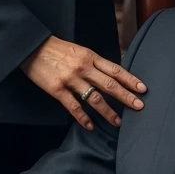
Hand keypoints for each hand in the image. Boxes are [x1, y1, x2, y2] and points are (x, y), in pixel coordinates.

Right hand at [21, 36, 146, 129]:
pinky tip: (91, 126)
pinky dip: (83, 118)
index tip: (142, 88)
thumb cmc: (57, 49)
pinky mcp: (57, 90)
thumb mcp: (79, 51)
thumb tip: (111, 75)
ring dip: (108, 111)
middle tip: (139, 106)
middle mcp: (83, 68)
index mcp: (90, 57)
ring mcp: (71, 79)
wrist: (32, 47)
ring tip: (118, 122)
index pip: (115, 70)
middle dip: (126, 96)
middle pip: (109, 84)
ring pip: (94, 98)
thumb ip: (94, 63)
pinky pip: (74, 106)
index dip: (130, 79)